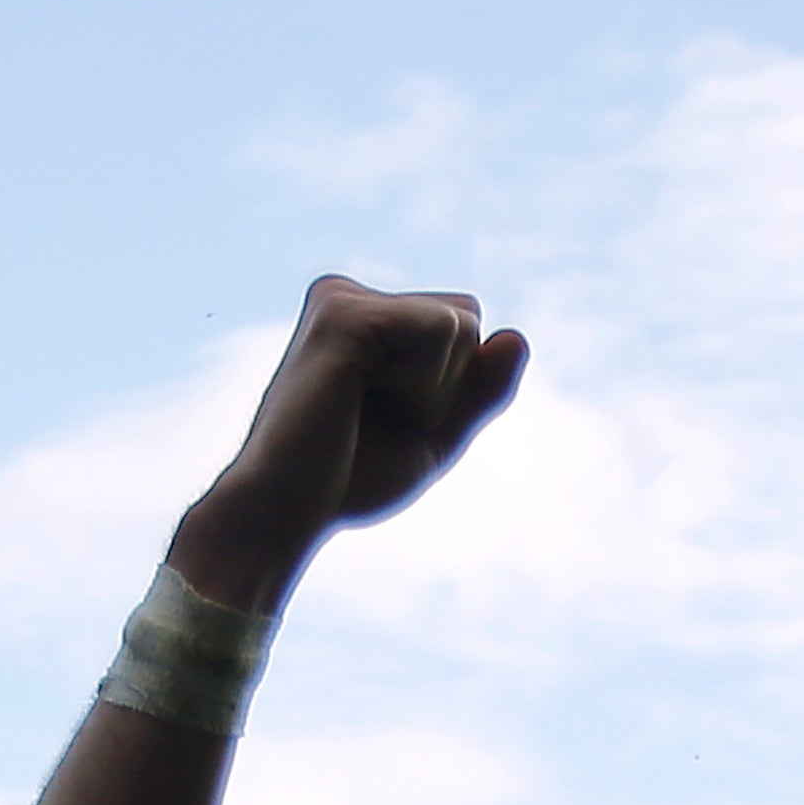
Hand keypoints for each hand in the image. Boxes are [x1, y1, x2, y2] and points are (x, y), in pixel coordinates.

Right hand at [176, 279, 530, 596]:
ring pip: (460, 322)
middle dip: (448, 385)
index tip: (388, 420)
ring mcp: (343, 297)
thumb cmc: (350, 477)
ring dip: (435, 390)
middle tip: (375, 419)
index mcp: (364, 315)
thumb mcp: (437, 434)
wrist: (284, 510)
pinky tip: (359, 402)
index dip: (452, 387)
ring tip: (363, 411)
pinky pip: (442, 330)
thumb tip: (519, 336)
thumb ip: (482, 389)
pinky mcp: (344, 313)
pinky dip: (424, 385)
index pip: (464, 324)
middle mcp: (349, 294)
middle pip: (467, 316)